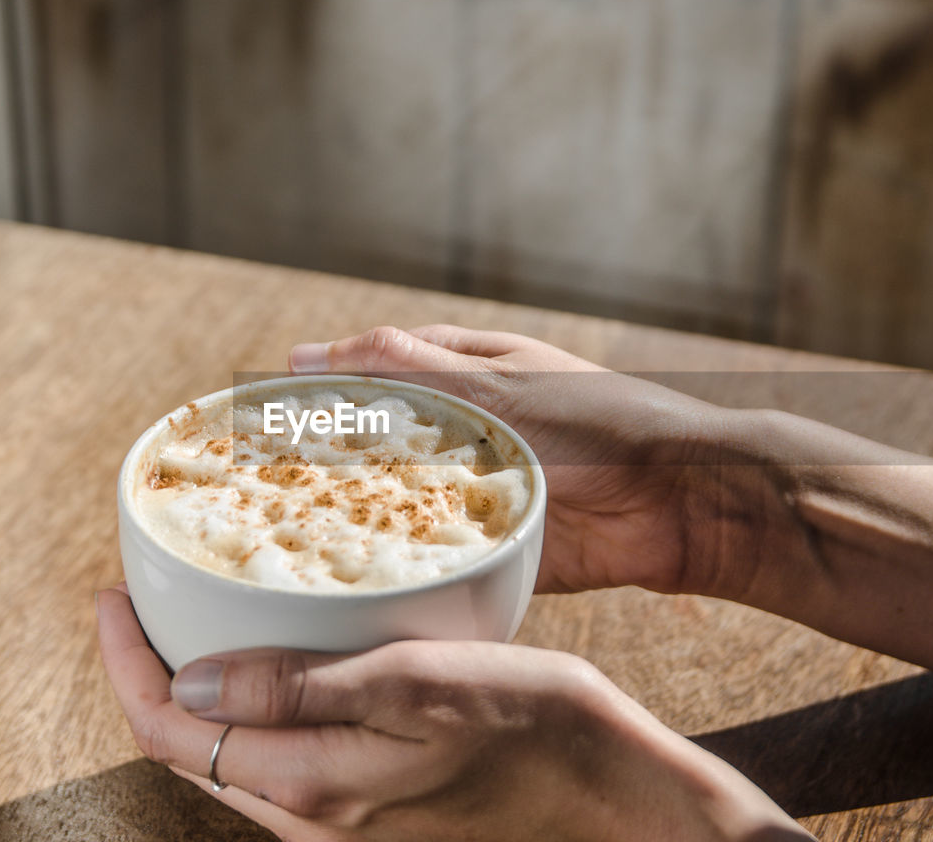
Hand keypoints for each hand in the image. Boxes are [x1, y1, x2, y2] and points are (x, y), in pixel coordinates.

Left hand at [98, 586, 809, 841]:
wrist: (613, 796)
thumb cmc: (532, 727)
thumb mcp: (414, 686)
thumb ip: (297, 690)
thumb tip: (190, 683)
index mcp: (309, 785)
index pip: (169, 731)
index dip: (125, 664)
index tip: (110, 596)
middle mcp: (313, 817)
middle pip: (191, 750)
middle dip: (151, 676)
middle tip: (142, 603)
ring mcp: (345, 818)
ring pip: (234, 756)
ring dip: (199, 694)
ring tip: (196, 623)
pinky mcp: (376, 805)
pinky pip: (283, 756)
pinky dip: (256, 708)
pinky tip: (279, 662)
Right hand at [287, 325, 737, 595]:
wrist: (679, 502)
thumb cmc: (594, 422)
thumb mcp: (492, 383)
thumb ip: (403, 369)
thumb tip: (306, 353)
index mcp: (462, 373)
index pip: (368, 373)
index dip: (314, 394)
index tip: (252, 417)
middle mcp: (462, 430)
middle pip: (376, 443)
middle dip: (326, 465)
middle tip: (254, 490)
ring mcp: (475, 490)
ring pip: (399, 503)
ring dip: (360, 519)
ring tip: (289, 540)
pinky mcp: (492, 546)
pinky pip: (434, 556)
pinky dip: (404, 565)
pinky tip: (356, 579)